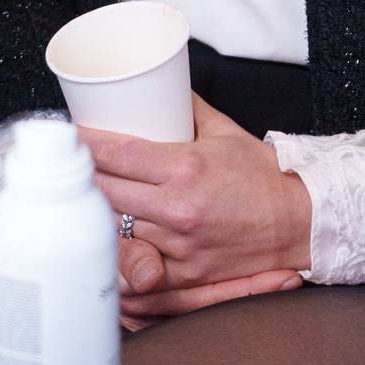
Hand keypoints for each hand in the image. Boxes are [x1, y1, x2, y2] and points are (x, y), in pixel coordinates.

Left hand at [83, 95, 311, 327]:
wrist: (296, 222)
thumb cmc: (262, 176)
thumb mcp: (225, 131)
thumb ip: (188, 109)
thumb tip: (161, 89)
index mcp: (185, 167)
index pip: (118, 152)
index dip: (86, 141)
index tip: (68, 132)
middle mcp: (177, 208)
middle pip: (106, 190)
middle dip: (83, 174)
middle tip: (68, 162)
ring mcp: (177, 245)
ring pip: (116, 228)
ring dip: (101, 211)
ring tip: (87, 197)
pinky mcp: (183, 275)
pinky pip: (138, 262)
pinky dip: (122, 248)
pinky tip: (113, 235)